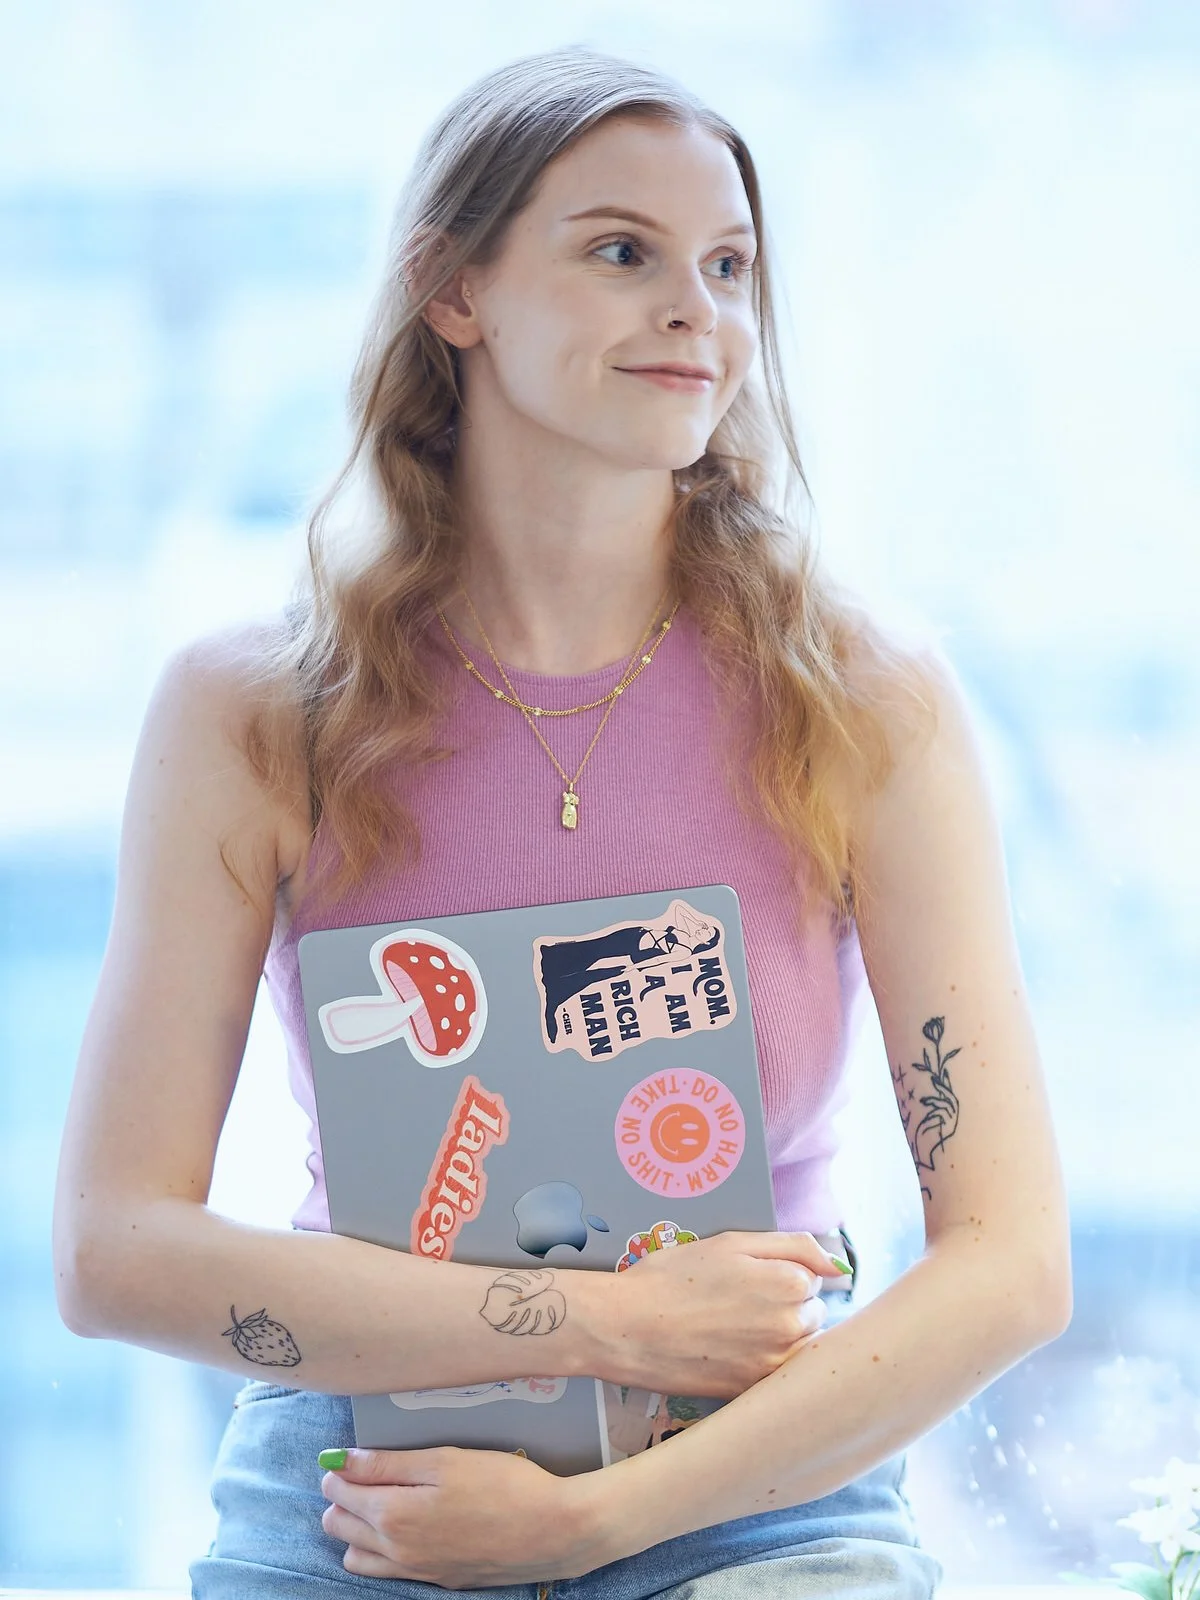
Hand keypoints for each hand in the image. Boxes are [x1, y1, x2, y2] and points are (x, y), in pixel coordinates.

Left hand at [318, 1443, 606, 1585]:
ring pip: (358, 1557)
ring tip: (381, 1500)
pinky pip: (388, 1571)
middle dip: (342, 1498)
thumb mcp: (444, 1460)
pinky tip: (406, 1526)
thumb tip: (341, 1461)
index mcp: (393, 1515)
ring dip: (357, 1529)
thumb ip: (388, 1463)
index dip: (339, 1470)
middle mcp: (397, 1551)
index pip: (340, 1493)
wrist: (552, 1530)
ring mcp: (417, 1571)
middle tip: (365, 1473)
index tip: (349, 1455)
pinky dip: (381, 1551)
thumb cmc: (502, 1484)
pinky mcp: (439, 1580)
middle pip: (340, 1527)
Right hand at [607, 1229, 849, 1397]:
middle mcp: (791, 1328)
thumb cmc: (673, 1277)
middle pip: (810, 1313)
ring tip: (733, 1328)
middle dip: (785, 1305)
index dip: (780, 1272)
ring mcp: (774, 1365)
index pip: (812, 1278)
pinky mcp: (754, 1392)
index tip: (749, 1276)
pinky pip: (777, 1376)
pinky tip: (730, 1353)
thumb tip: (840, 1267)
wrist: (627, 1328)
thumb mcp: (732, 1242)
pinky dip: (762, 1364)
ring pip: (797, 1346)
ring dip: (777, 1337)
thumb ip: (794, 1246)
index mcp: (790, 1284)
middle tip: (738, 1302)